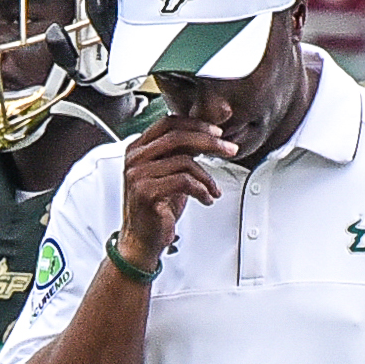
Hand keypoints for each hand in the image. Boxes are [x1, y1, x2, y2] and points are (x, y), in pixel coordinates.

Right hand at [118, 116, 225, 272]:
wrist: (141, 240)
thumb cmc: (157, 208)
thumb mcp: (170, 174)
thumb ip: (182, 153)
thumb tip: (208, 136)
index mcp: (138, 148)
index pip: (169, 123)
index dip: (196, 124)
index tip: (217, 132)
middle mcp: (135, 158)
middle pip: (178, 137)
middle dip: (210, 142)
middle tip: (229, 149)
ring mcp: (138, 175)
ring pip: (185, 161)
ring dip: (207, 176)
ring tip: (213, 189)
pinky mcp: (146, 192)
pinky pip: (184, 182)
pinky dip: (201, 190)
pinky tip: (206, 198)